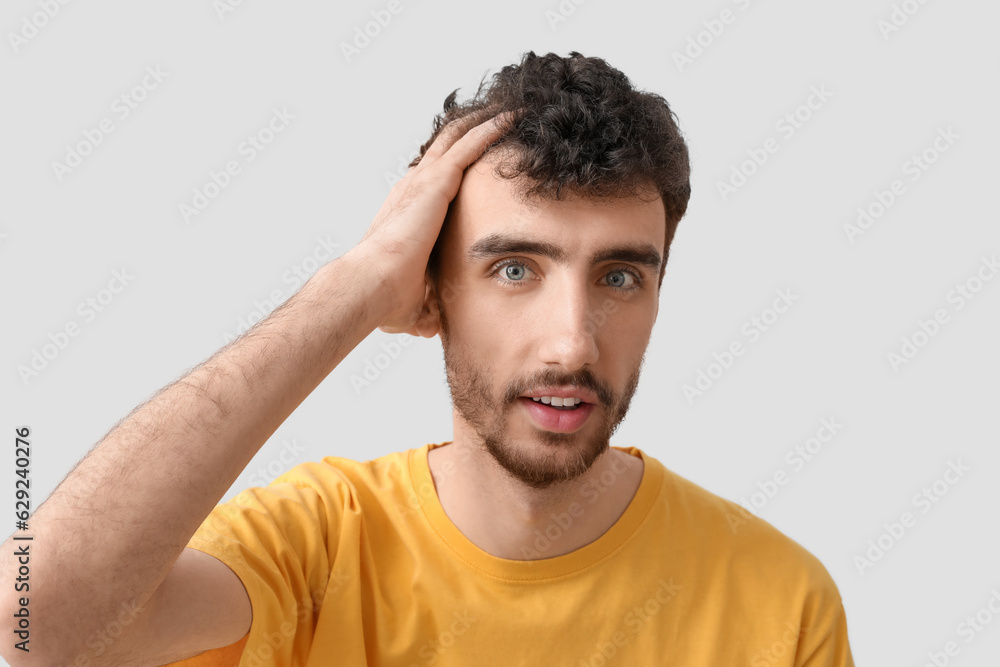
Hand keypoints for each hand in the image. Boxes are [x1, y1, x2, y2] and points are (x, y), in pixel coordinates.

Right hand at [349, 110, 514, 336]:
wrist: (372, 286)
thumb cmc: (385, 297)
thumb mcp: (412, 301)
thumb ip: (423, 306)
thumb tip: (429, 324)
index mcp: (407, 211)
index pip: (434, 178)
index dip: (454, 162)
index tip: (474, 154)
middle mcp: (413, 188)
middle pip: (446, 146)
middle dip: (471, 129)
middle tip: (499, 115)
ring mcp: (423, 182)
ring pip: (458, 136)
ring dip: (484, 120)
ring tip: (511, 107)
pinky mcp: (435, 182)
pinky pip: (469, 145)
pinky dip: (491, 128)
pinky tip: (512, 117)